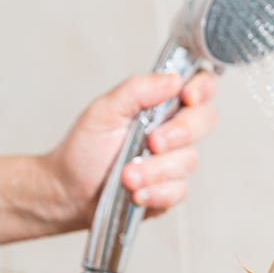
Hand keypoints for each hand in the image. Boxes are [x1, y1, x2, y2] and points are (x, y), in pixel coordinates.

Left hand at [41, 71, 216, 226]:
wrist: (68, 191)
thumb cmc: (83, 150)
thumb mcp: (103, 111)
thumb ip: (137, 90)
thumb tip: (172, 79)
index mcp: (159, 105)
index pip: (199, 87)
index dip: (202, 88)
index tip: (187, 96)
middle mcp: (172, 131)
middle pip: (205, 120)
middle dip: (180, 132)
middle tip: (152, 142)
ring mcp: (173, 161)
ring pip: (188, 160)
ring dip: (155, 170)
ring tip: (126, 176)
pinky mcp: (169, 190)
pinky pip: (178, 190)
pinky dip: (155, 192)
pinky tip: (135, 193)